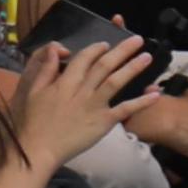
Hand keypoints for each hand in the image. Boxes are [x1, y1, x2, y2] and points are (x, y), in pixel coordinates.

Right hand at [11, 27, 148, 165]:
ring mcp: (95, 106)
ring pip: (117, 82)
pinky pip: (125, 109)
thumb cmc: (33, 120)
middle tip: (137, 40)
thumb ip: (45, 68)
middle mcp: (82, 90)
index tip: (106, 43)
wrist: (40, 148)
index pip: (84, 58)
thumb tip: (55, 48)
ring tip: (147, 57)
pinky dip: (141, 102)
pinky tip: (155, 94)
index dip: (96, 49)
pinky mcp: (104, 122)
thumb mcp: (33, 90)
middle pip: (104, 65)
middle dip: (122, 50)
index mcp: (65, 81)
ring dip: (133, 68)